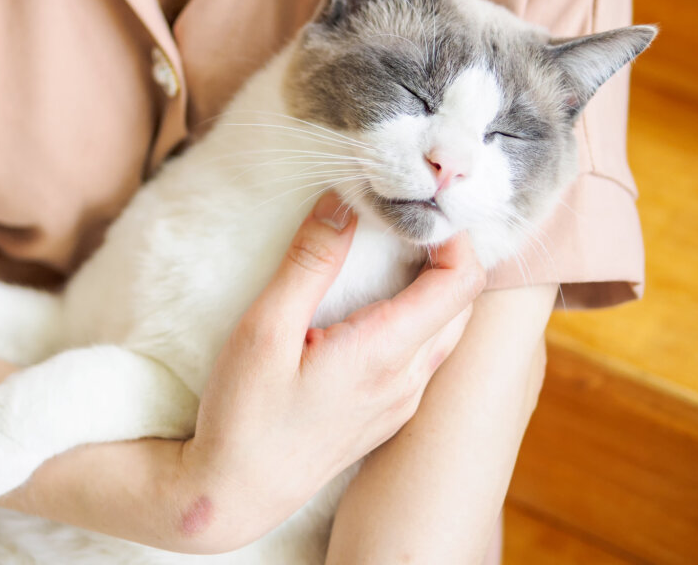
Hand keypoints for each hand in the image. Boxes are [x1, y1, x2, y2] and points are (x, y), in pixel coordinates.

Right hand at [176, 191, 485, 546]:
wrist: (236, 494)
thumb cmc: (245, 414)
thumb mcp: (265, 328)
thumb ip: (310, 262)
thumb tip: (343, 203)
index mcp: (385, 354)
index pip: (460, 284)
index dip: (455, 238)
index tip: (418, 211)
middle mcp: (407, 381)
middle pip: (462, 305)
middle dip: (448, 256)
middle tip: (406, 223)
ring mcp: (400, 403)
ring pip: (446, 332)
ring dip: (434, 288)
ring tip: (394, 254)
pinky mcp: (386, 416)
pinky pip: (424, 357)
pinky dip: (418, 318)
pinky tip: (378, 307)